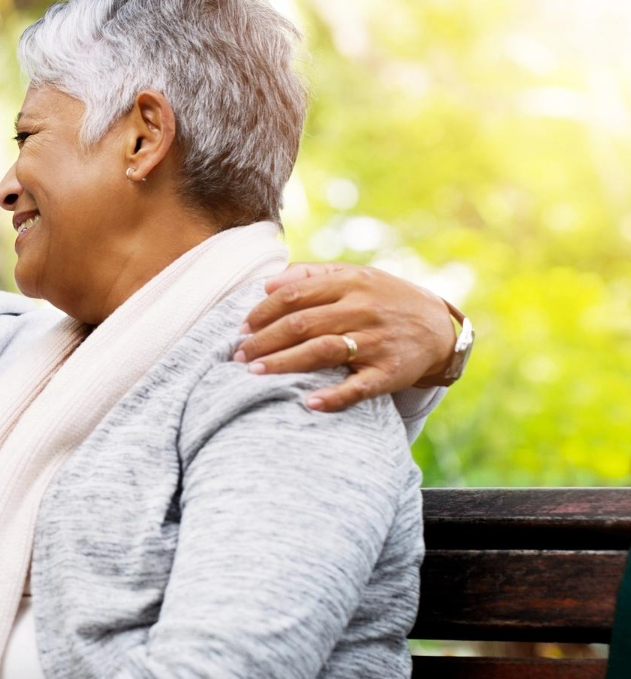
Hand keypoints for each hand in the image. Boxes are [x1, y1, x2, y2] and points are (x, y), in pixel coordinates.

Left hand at [234, 263, 456, 411]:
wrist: (439, 328)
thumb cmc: (384, 300)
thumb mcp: (355, 276)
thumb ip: (310, 276)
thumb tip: (266, 284)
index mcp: (350, 283)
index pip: (294, 295)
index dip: (262, 312)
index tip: (241, 328)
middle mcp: (362, 310)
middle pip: (301, 324)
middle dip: (264, 341)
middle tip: (238, 356)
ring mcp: (376, 341)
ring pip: (322, 351)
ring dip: (284, 363)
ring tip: (255, 373)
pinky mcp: (390, 372)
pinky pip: (358, 386)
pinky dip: (334, 396)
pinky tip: (308, 403)